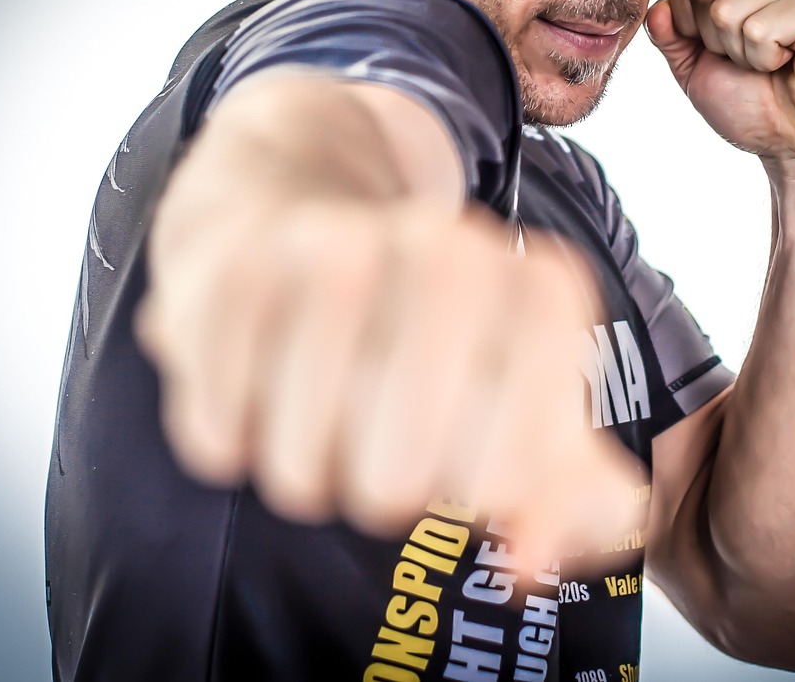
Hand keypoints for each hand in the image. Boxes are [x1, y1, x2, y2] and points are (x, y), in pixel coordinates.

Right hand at [136, 178, 638, 571]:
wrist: (310, 232)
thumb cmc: (438, 347)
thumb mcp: (527, 413)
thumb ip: (573, 501)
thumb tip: (527, 562)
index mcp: (536, 290)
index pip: (522, 463)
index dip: (488, 497)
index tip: (478, 476)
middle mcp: (444, 250)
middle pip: (403, 476)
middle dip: (392, 495)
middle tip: (393, 457)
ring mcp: (335, 250)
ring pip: (303, 461)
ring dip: (308, 473)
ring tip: (327, 427)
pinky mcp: (234, 271)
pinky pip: (221, 430)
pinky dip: (234, 440)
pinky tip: (264, 390)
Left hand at [646, 0, 794, 170]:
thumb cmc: (754, 104)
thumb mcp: (693, 68)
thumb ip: (669, 35)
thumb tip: (656, 8)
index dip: (687, 22)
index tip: (721, 49)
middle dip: (714, 38)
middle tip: (751, 59)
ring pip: (727, 8)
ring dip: (742, 52)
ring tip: (774, 62)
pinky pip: (761, 28)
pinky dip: (766, 58)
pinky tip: (793, 61)